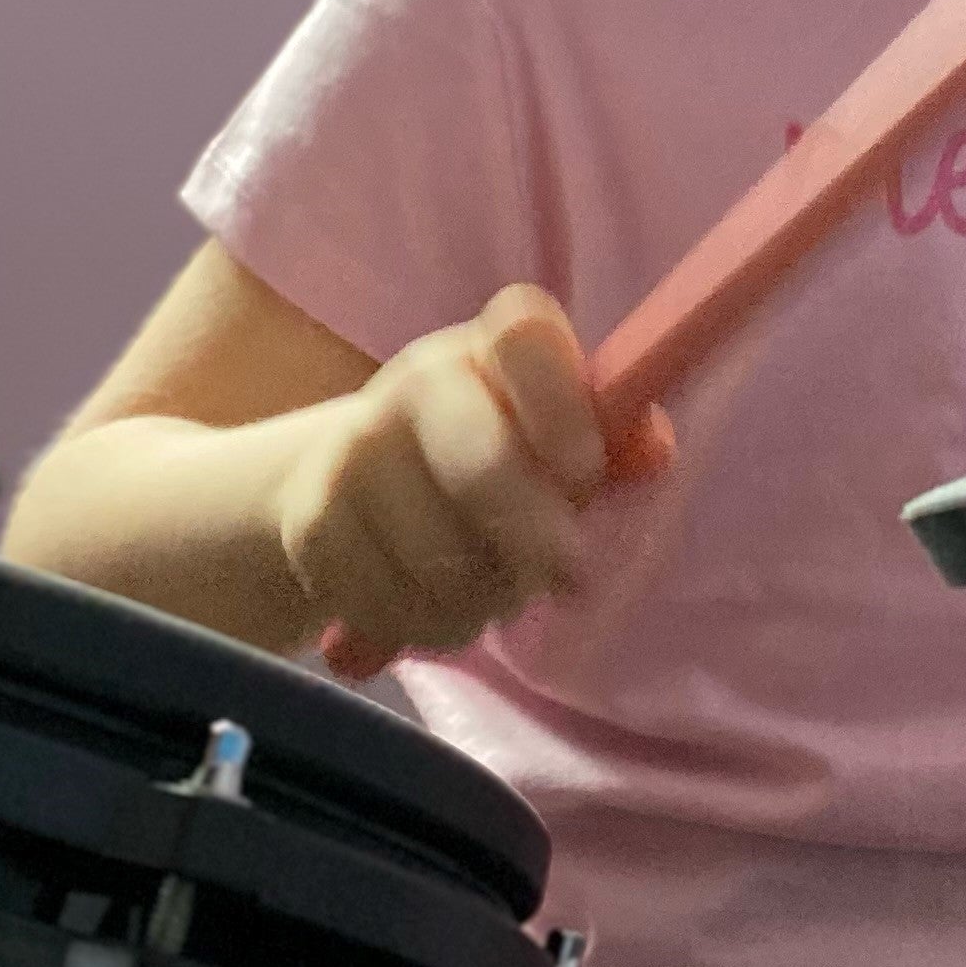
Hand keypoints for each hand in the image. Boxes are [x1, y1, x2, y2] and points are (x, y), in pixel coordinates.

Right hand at [269, 284, 672, 680]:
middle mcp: (416, 382)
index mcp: (493, 349)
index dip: (564, 409)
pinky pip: (392, 605)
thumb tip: (653, 453)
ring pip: (442, 561)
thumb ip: (612, 440)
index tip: (584, 474)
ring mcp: (355, 451)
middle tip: (567, 580)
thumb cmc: (493, 453)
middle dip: (535, 539)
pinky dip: (429, 627)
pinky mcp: (312, 522)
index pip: (526, 339)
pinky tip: (439, 604)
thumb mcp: (557, 434)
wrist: (355, 479)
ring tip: (494, 589)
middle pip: (480, 465)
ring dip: (486, 599)